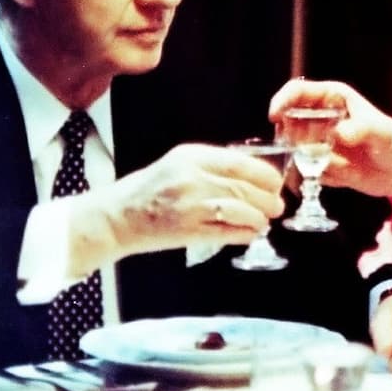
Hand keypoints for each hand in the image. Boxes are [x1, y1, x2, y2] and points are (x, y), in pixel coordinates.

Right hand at [67, 143, 284, 276]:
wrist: (115, 218)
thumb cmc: (148, 191)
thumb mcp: (179, 166)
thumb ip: (213, 167)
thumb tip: (255, 175)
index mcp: (191, 156)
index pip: (240, 163)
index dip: (265, 175)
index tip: (275, 183)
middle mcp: (192, 178)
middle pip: (244, 188)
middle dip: (267, 199)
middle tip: (276, 206)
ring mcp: (190, 205)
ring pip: (240, 210)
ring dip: (259, 217)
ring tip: (264, 221)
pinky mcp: (188, 230)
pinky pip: (227, 232)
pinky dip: (245, 234)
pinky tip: (250, 233)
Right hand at [269, 79, 391, 199]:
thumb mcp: (384, 134)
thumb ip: (363, 130)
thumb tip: (339, 133)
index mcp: (334, 97)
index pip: (298, 91)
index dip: (283, 100)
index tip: (276, 116)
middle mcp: (320, 117)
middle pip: (288, 121)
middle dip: (293, 137)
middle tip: (315, 150)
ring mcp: (316, 141)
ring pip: (291, 148)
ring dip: (303, 159)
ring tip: (335, 165)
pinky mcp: (317, 163)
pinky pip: (303, 170)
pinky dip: (312, 176)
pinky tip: (339, 175)